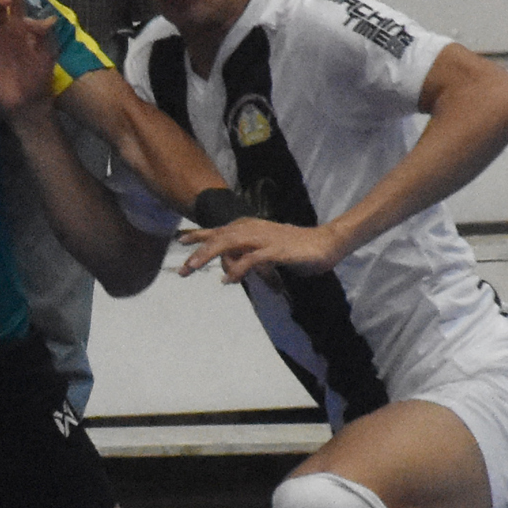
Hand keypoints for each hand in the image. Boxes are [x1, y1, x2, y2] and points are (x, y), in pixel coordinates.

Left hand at [178, 217, 346, 282]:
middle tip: (183, 269)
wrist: (326, 243)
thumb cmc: (296, 249)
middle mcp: (254, 230)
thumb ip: (248, 255)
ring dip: (209, 256)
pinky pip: (252, 259)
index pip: (220, 230)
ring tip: (193, 269)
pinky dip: (238, 268)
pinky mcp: (277, 250)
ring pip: (230, 243)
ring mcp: (265, 238)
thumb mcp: (267, 250)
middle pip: (220, 237)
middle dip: (199, 251)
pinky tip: (228, 280)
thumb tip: (231, 269)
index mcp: (251, 228)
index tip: (181, 240)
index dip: (200, 234)